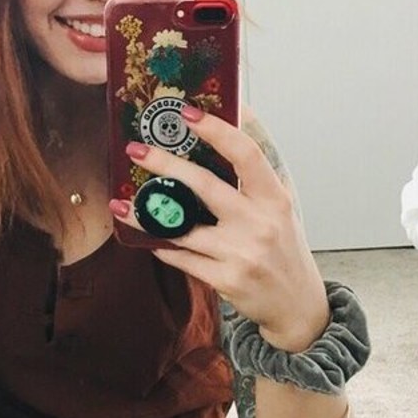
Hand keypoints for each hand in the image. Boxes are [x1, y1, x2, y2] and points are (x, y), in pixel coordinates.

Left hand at [109, 108, 328, 351]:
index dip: (216, 130)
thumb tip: (241, 113)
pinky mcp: (226, 280)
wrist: (297, 304)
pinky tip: (147, 236)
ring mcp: (242, 253)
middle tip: (136, 150)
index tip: (187, 113)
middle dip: (165, 164)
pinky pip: (183, 258)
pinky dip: (162, 245)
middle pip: (204, 185)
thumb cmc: (284, 246)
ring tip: (120, 204)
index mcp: (275, 198)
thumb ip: (257, 168)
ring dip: (146, 214)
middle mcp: (260, 223)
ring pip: (182, 227)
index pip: (246, 154)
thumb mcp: (281, 204)